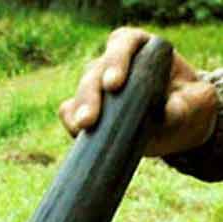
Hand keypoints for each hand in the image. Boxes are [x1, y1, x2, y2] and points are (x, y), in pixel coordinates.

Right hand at [59, 27, 218, 156]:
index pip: (123, 43)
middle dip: (90, 96)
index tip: (114, 85)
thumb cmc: (188, 105)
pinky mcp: (85, 107)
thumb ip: (184, 105)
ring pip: (80, 92)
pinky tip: (76, 133)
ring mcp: (97, 85)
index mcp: (141, 47)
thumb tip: (163, 114)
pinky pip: (69, 111)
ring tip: (81, 129)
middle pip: (94, 72)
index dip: (116, 61)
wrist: (177, 124)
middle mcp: (114, 63)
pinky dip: (70, 121)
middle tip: (89, 120)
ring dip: (78, 111)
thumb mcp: (195, 102)